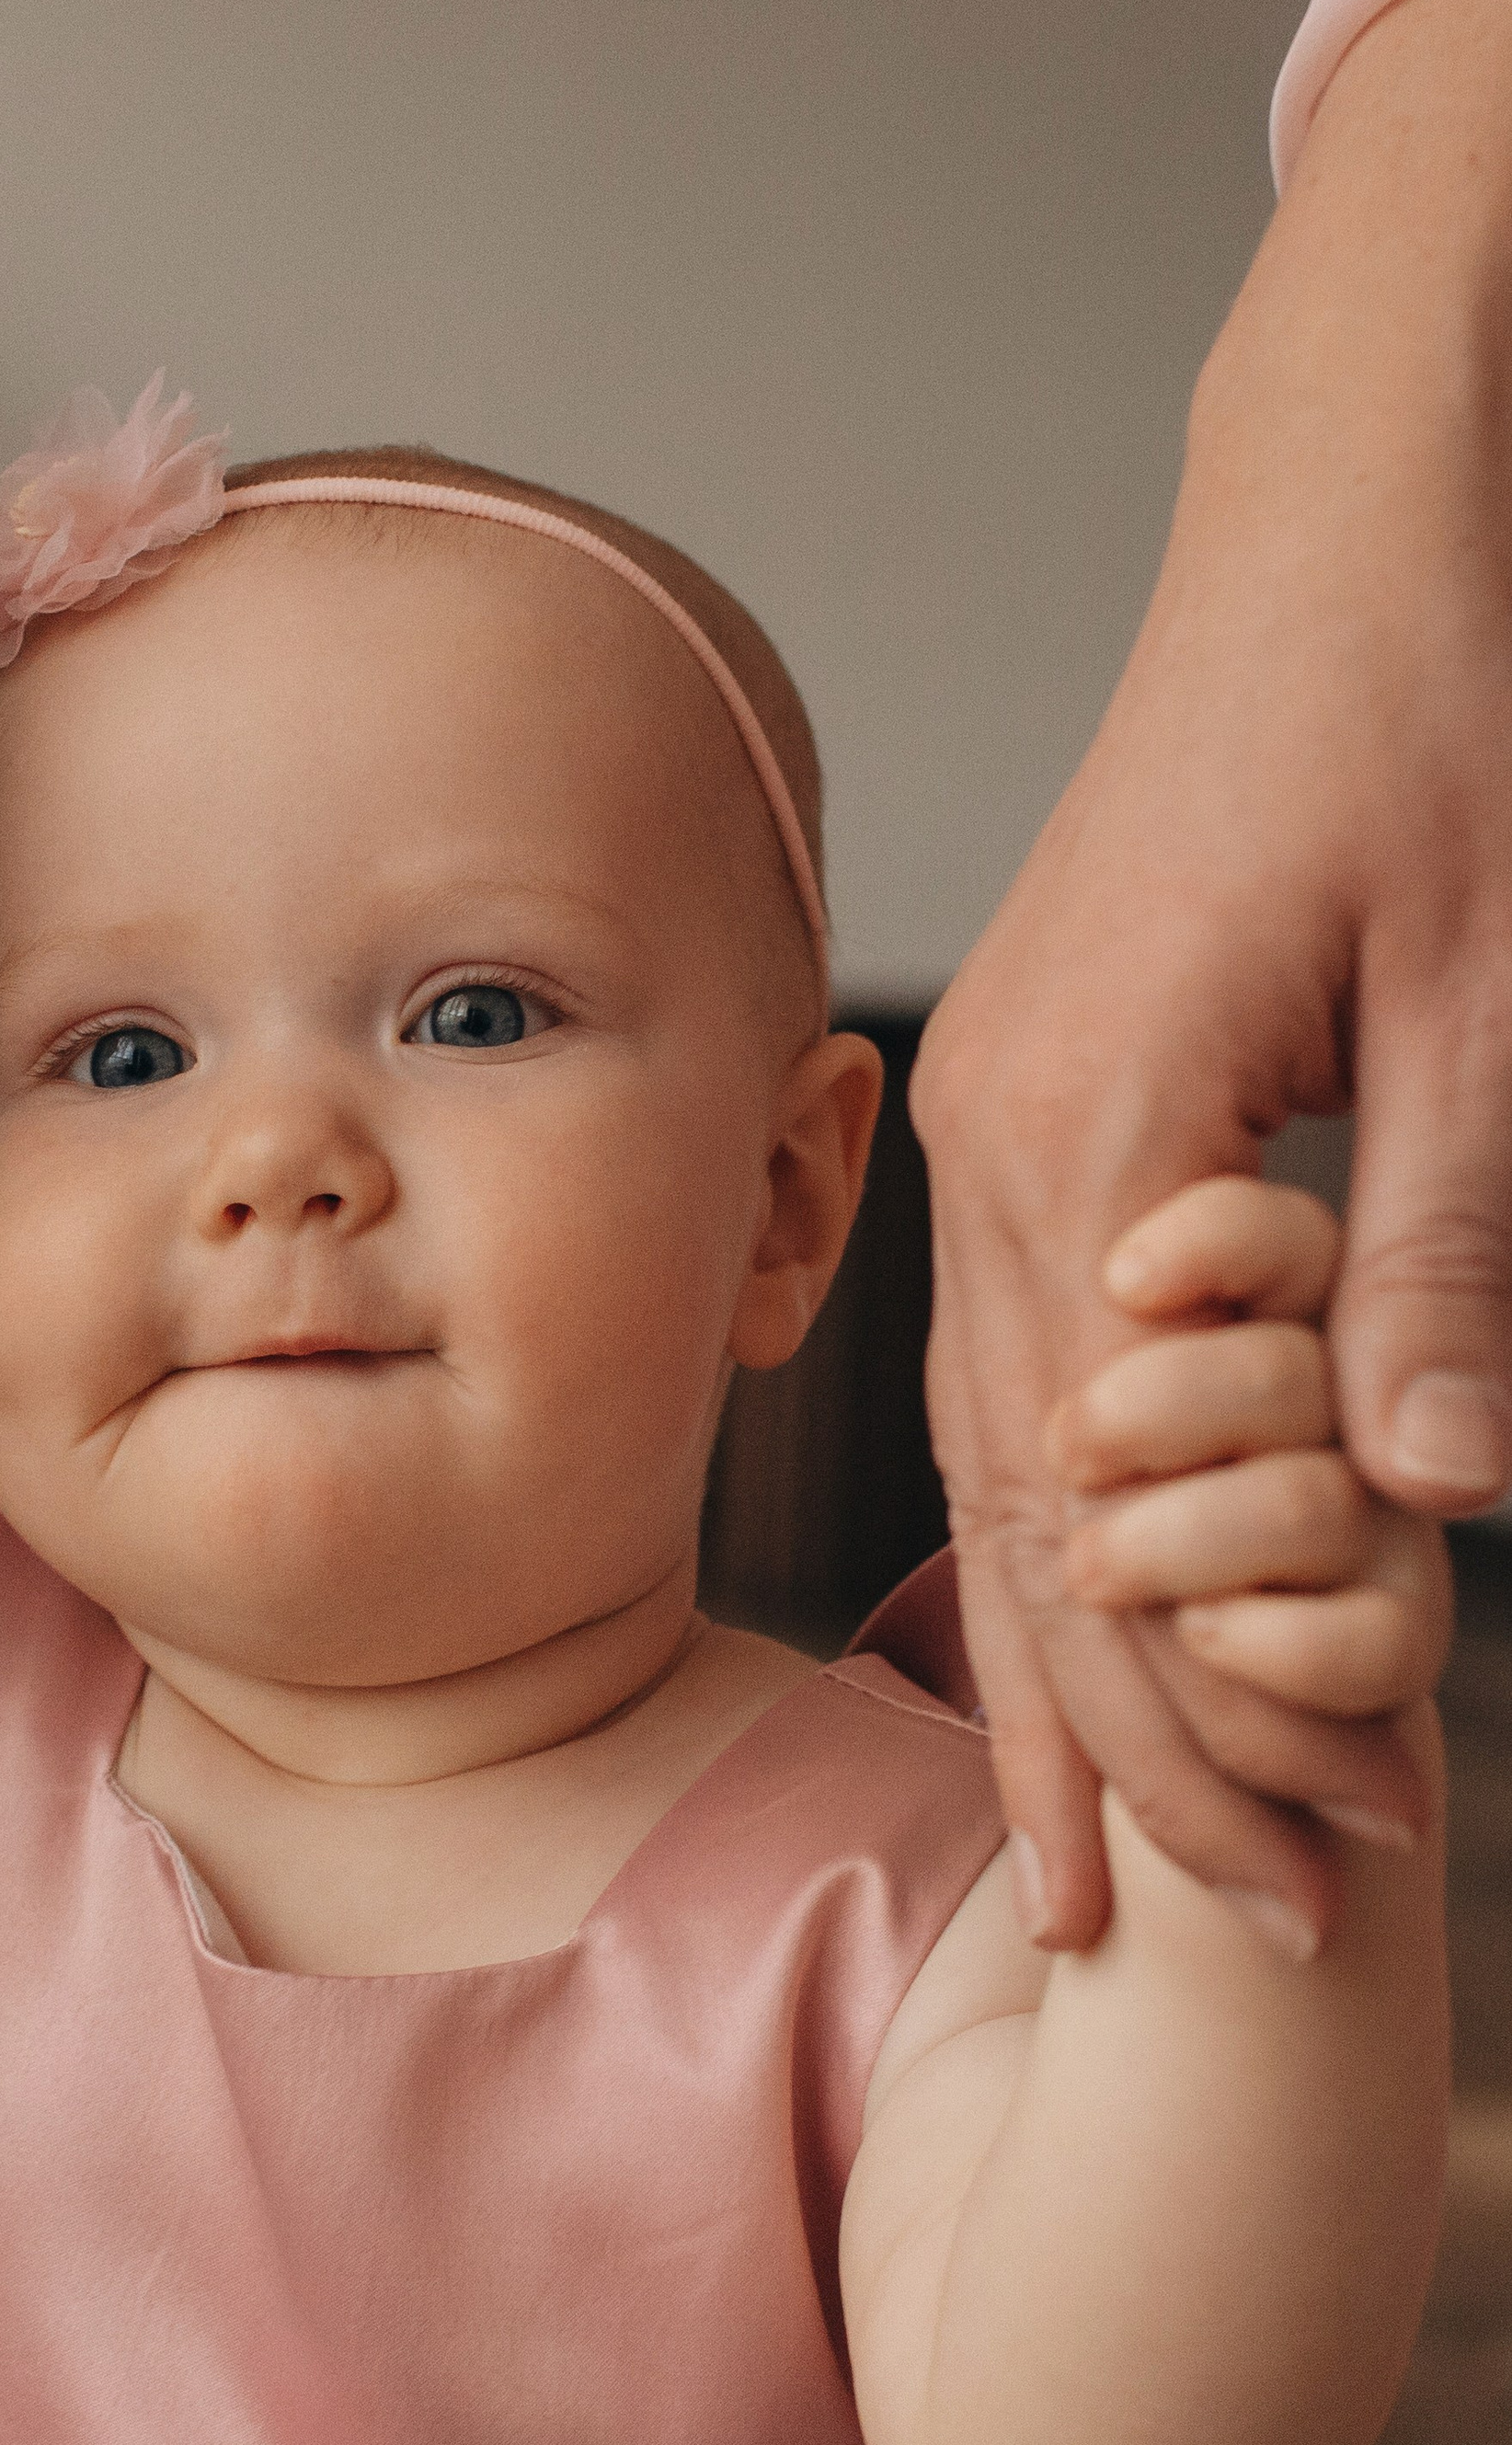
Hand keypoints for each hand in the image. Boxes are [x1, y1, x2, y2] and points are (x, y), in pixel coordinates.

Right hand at [912, 0, 1511, 1951]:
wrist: (1342, 509)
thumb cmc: (1425, 703)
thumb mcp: (1482, 982)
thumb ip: (1430, 1251)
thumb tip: (1417, 1508)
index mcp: (1096, 1127)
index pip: (1107, 1494)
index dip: (1190, 1703)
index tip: (1281, 1875)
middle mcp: (991, 1149)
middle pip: (1012, 1505)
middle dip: (1103, 1731)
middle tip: (1181, 1936)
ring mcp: (983, 1125)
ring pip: (985, 1447)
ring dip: (1052, 1648)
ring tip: (1093, 1838)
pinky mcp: (1023, 1102)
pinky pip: (1003, 1359)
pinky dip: (1040, 1510)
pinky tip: (1063, 1603)